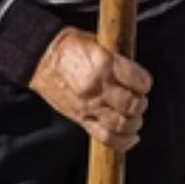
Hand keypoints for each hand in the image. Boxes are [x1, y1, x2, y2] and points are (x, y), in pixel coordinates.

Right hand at [30, 28, 150, 151]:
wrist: (39, 57)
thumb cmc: (67, 46)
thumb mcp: (97, 42)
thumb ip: (117, 58)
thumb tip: (135, 72)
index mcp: (104, 65)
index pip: (139, 81)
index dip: (145, 83)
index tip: (144, 83)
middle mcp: (98, 88)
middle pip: (132, 105)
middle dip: (141, 104)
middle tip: (140, 100)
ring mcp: (89, 107)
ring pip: (121, 124)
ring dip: (134, 123)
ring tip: (134, 116)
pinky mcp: (80, 119)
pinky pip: (105, 137)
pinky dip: (123, 142)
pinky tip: (130, 136)